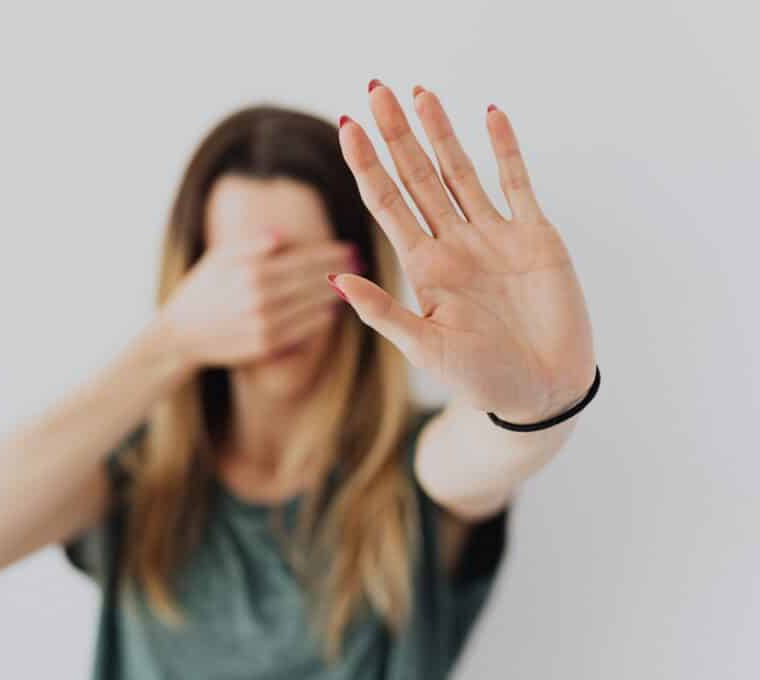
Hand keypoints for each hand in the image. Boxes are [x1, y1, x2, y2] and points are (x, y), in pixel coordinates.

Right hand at [160, 231, 358, 369]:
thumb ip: (250, 245)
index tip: (349, 247)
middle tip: (360, 264)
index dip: (329, 253)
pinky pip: (301, 330)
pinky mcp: (265, 345)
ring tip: (353, 285)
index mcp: (251, 271)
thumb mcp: (218, 259)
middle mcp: (260, 297)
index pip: (301, 259)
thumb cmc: (200, 291)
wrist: (179, 336)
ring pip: (311, 306)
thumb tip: (282, 236)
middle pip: (311, 281)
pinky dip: (319, 320)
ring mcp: (264, 323)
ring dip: (335, 295)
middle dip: (339, 271)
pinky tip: (331, 312)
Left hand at [331, 81, 595, 422]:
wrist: (543, 391)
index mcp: (424, 267)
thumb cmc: (481, 378)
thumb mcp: (426, 349)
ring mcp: (493, 236)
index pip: (387, 203)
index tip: (347, 127)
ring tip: (420, 92)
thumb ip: (384, 313)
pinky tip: (490, 115)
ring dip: (441, 132)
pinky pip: (517, 183)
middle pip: (418, 176)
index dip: (367, 166)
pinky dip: (506, 149)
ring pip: (461, 171)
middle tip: (375, 89)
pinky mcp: (534, 236)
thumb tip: (335, 280)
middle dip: (397, 134)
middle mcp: (453, 243)